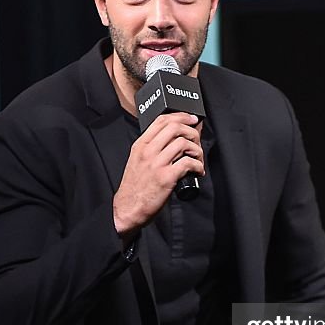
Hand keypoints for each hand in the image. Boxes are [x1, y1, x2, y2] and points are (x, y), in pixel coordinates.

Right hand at [113, 112, 204, 237]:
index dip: (181, 116)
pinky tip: (197, 171)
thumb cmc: (135, 187)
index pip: (162, 120)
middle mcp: (148, 152)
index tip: (191, 119)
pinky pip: (188, 163)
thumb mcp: (138, 160)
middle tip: (197, 141)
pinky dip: (198, 166)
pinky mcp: (166, 177)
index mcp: (141, 145)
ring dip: (197, 150)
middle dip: (192, 131)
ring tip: (197, 159)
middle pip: (175, 127)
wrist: (127, 208)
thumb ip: (153, 148)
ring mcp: (157, 164)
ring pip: (184, 143)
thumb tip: (176, 137)